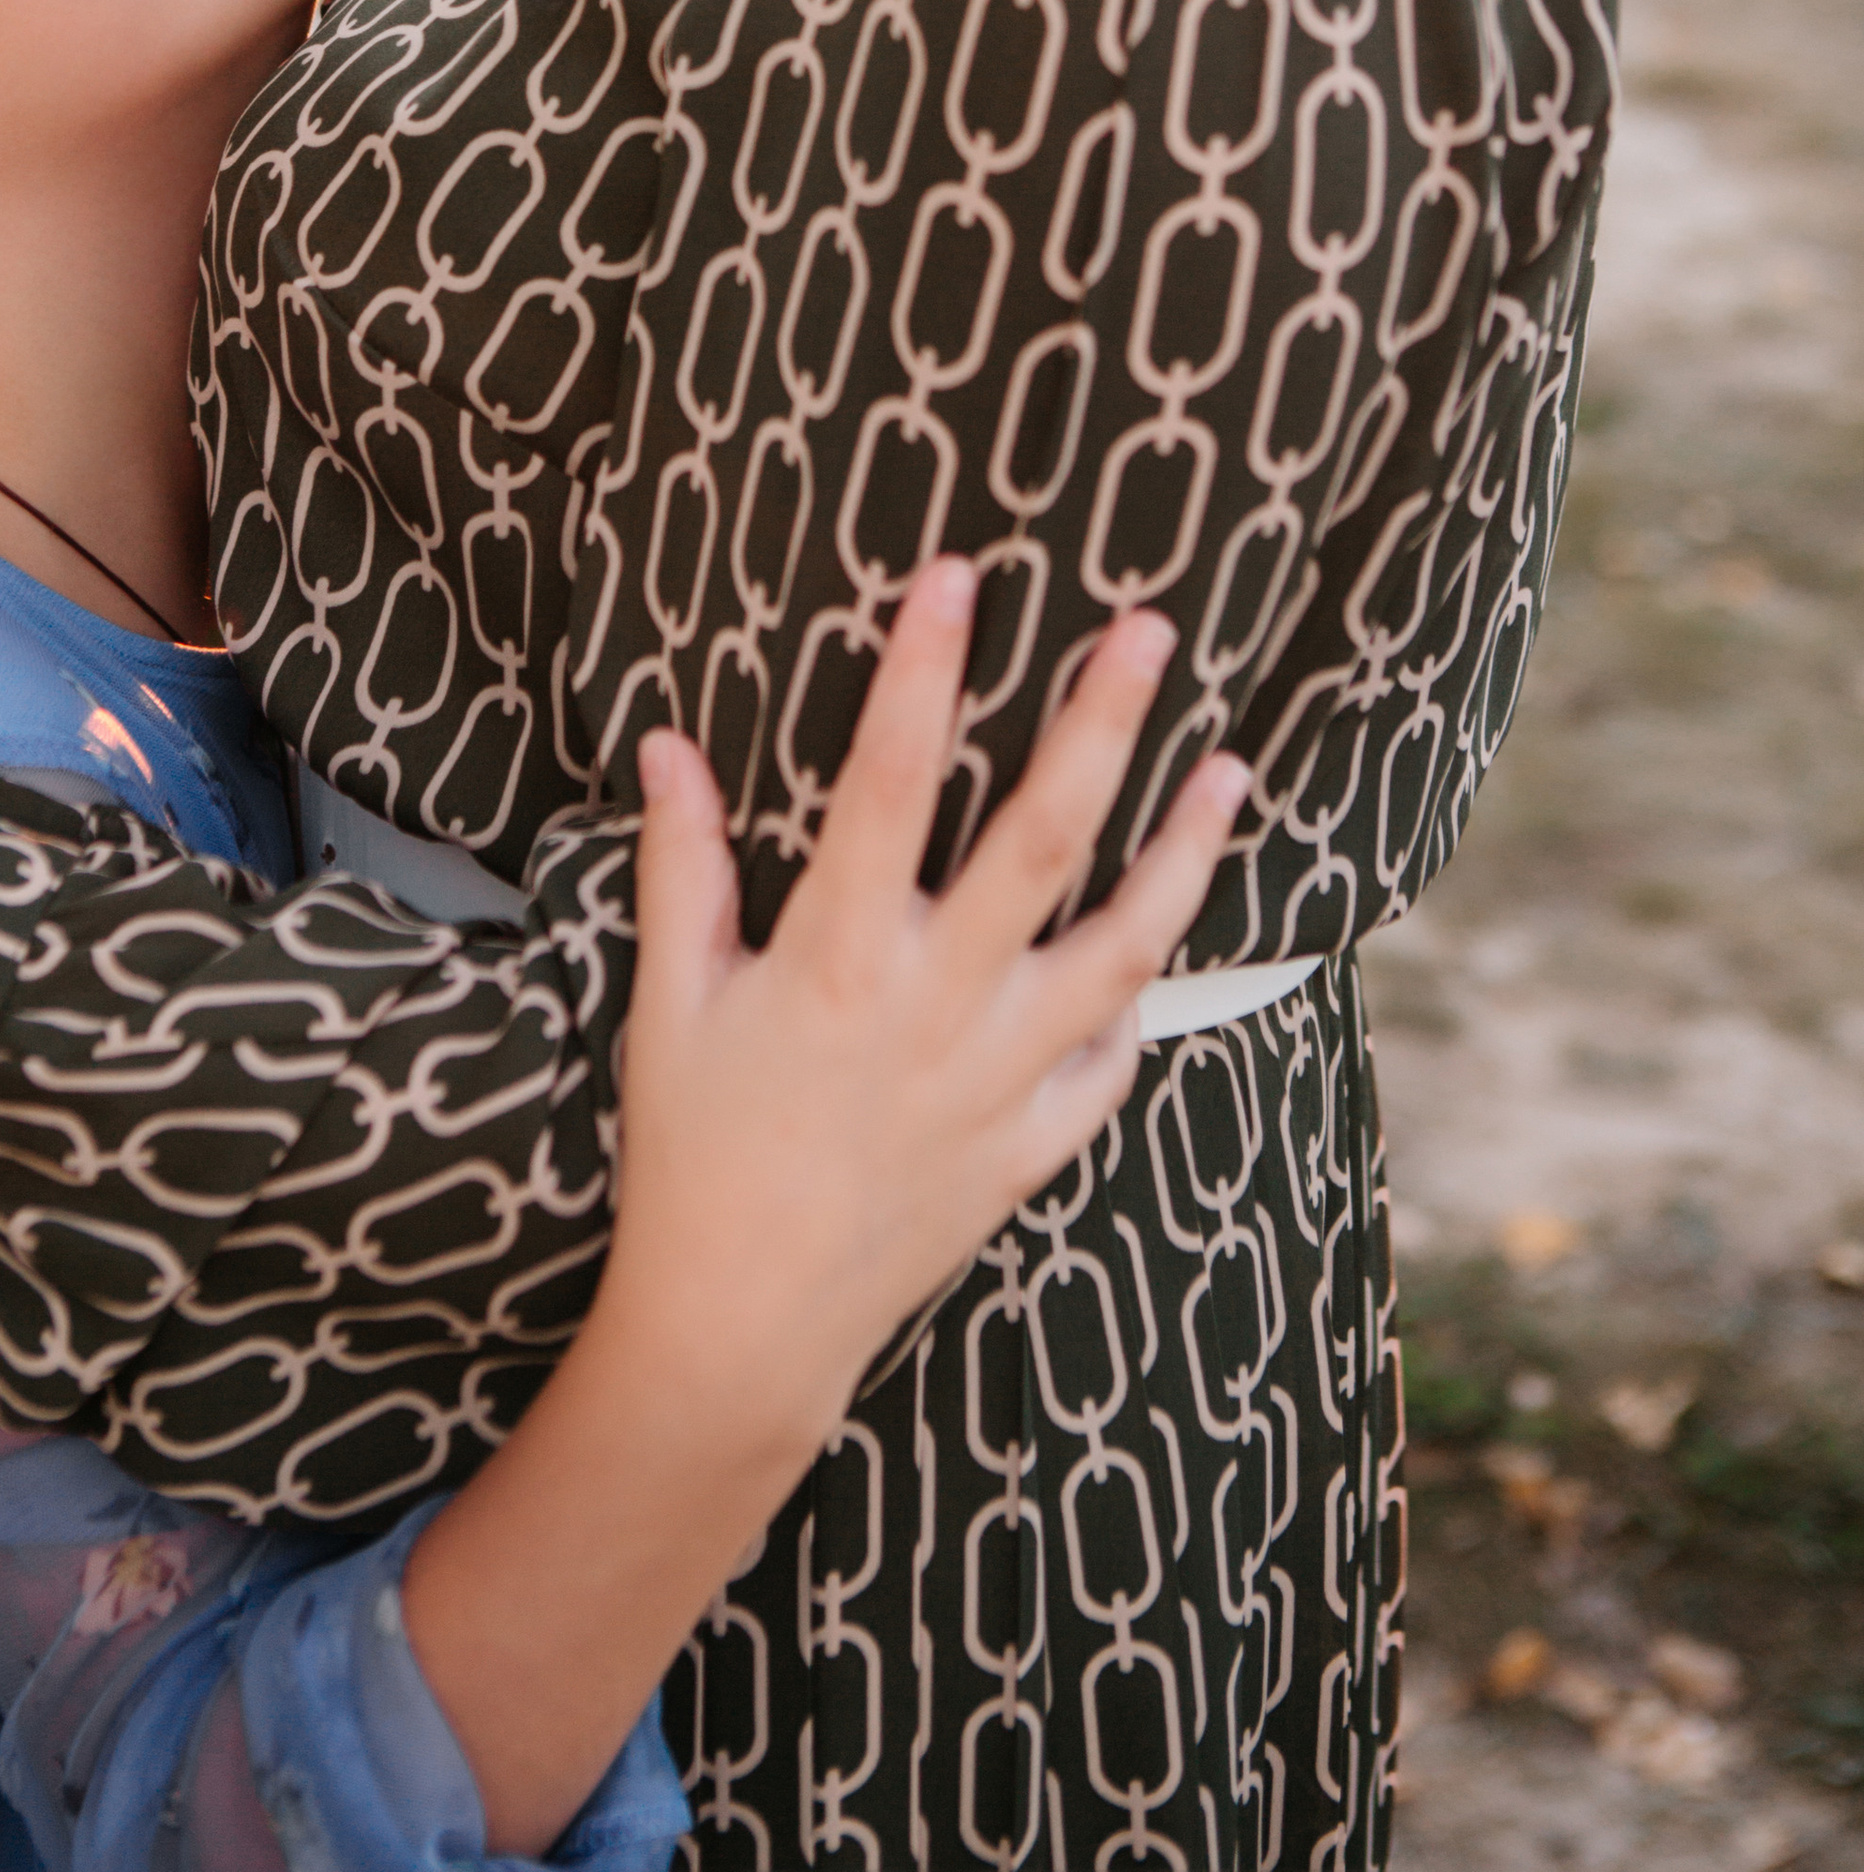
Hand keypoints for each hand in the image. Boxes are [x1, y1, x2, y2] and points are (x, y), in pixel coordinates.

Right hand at [608, 562, 1245, 1458]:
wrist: (741, 1328)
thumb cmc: (691, 1151)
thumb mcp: (670, 1002)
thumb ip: (681, 866)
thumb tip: (668, 741)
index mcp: (837, 958)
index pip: (890, 779)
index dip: (924, 670)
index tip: (959, 574)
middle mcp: (936, 1007)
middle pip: (1041, 838)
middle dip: (1100, 723)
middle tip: (1150, 628)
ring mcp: (1000, 1079)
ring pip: (1122, 946)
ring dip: (1183, 851)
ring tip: (1232, 768)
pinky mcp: (1034, 1145)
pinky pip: (1113, 1061)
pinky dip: (1142, 1000)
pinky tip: (1166, 936)